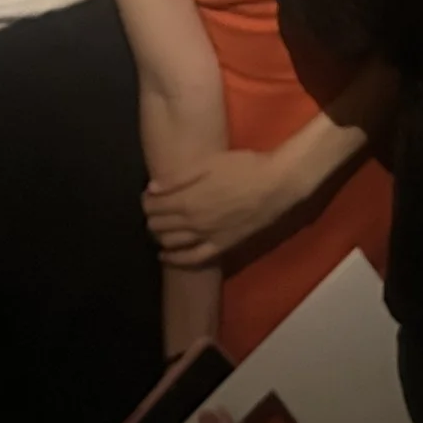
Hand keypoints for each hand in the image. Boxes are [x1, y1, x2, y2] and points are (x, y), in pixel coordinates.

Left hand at [145, 150, 296, 267]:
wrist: (276, 184)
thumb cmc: (244, 167)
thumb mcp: (209, 163)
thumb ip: (178, 177)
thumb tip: (152, 188)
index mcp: (188, 199)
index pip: (154, 205)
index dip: (146, 201)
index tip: (147, 195)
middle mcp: (193, 222)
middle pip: (159, 224)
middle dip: (150, 217)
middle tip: (152, 210)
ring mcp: (207, 237)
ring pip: (171, 242)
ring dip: (158, 235)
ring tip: (156, 228)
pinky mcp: (222, 246)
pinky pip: (193, 259)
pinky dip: (175, 259)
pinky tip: (165, 256)